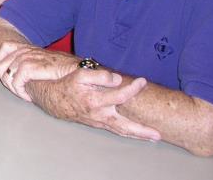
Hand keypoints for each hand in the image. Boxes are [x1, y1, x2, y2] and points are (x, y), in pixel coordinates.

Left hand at [0, 42, 79, 100]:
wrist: (79, 70)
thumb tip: (21, 74)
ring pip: (7, 75)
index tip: (8, 75)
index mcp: (29, 48)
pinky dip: (20, 91)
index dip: (1, 61)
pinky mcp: (30, 67)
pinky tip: (28, 97)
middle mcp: (26, 52)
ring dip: (14, 88)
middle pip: (1, 64)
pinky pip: (16, 81)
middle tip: (18, 90)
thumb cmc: (67, 69)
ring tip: (24, 95)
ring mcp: (27, 58)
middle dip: (6, 80)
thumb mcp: (47, 62)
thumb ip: (34, 63)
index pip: (4, 48)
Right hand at [30, 70, 160, 141]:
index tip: (142, 81)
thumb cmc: (69, 85)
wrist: (54, 99)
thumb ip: (100, 75)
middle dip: (142, 131)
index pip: (120, 96)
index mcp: (95, 101)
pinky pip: (116, 130)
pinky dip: (128, 133)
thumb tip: (118, 79)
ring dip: (138, 135)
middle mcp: (99, 114)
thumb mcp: (81, 74)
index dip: (133, 88)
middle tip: (158, 135)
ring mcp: (99, 121)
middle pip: (124, 125)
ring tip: (154, 137)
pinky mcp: (98, 124)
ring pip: (121, 131)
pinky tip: (137, 133)